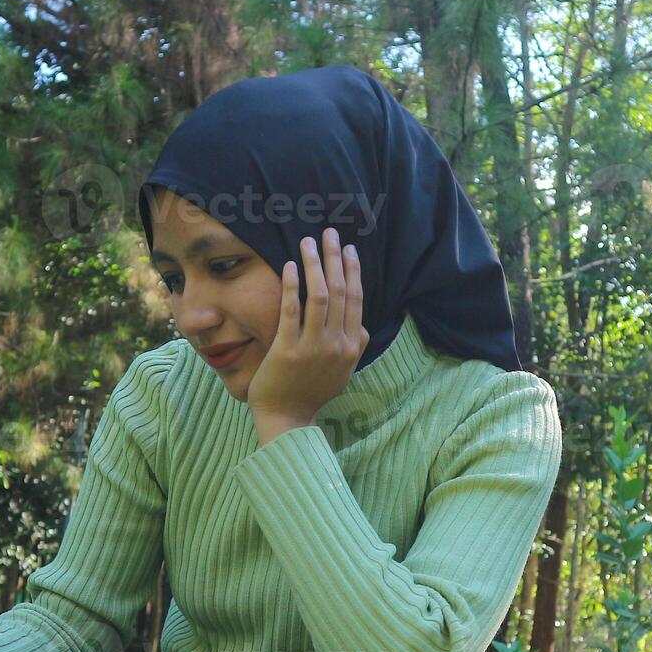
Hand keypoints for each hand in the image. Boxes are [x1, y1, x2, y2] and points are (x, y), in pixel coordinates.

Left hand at [247, 226, 367, 432]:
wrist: (288, 417)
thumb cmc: (314, 392)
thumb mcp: (344, 371)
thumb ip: (356, 346)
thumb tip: (364, 325)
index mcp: (352, 346)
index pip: (355, 299)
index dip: (352, 271)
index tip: (347, 249)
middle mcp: (337, 344)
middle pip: (339, 291)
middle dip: (335, 258)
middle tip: (329, 233)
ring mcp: (313, 347)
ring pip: (319, 296)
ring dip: (315, 265)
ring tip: (307, 242)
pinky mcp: (288, 349)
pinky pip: (291, 310)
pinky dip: (292, 285)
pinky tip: (289, 266)